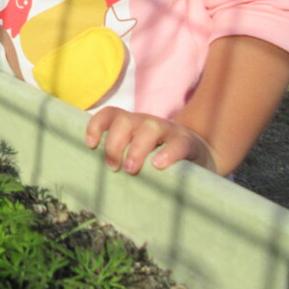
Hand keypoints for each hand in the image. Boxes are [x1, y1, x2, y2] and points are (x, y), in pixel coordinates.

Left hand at [85, 106, 217, 174]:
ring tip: (130, 169)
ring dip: (136, 149)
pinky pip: (177, 144)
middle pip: (124, 121)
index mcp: (130, 124)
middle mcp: (145, 122)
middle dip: (113, 143)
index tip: (90, 145)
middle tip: (112, 167)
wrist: (198, 158)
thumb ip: (118, 157)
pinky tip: (158, 166)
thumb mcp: (135, 155)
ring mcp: (168, 130)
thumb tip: (92, 174)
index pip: (110, 114)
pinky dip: (167, 154)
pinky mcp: (188, 143)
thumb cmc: (156, 160)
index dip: (96, 125)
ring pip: (148, 128)